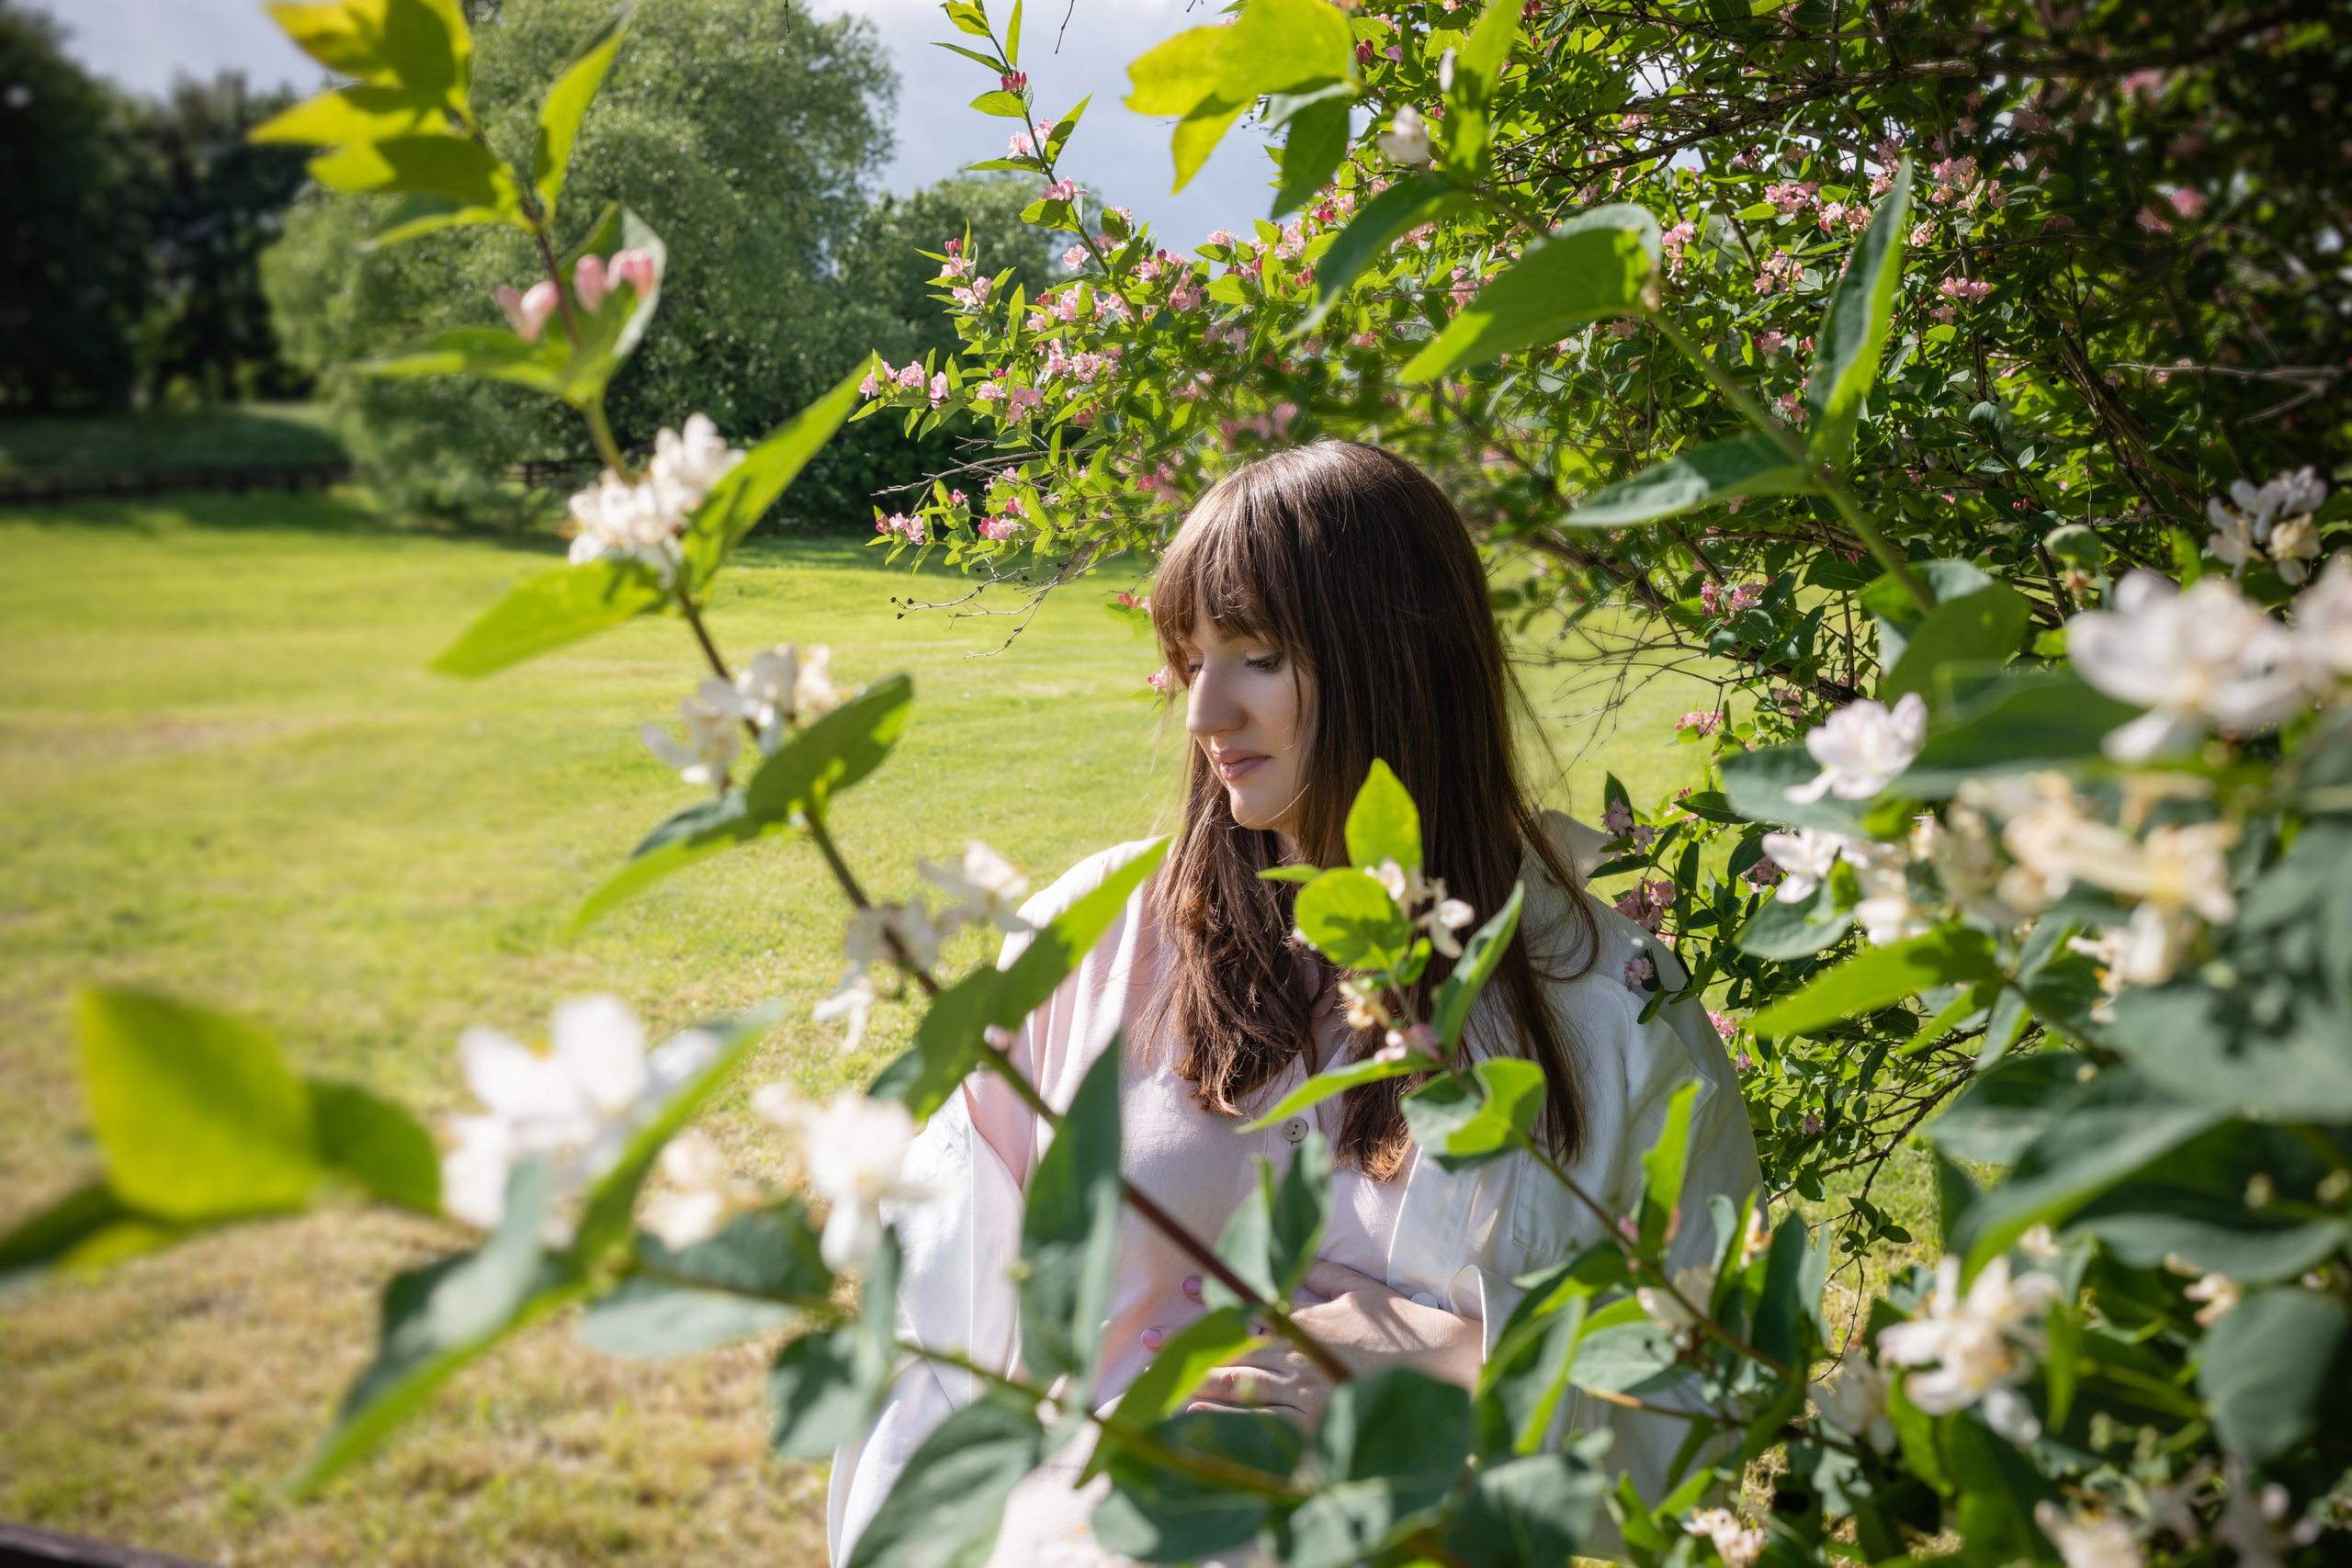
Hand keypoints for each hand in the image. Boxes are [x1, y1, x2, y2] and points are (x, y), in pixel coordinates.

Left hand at [1175, 1261, 1482, 1427]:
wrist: (1448, 1370)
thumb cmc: (1405, 1328)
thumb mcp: (1361, 1290)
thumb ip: (1320, 1274)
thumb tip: (1287, 1257)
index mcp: (1309, 1323)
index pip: (1247, 1314)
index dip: (1211, 1305)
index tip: (1180, 1291)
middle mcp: (1302, 1360)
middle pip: (1233, 1355)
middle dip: (1187, 1349)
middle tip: (1146, 1344)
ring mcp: (1309, 1398)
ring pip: (1242, 1394)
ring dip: (1197, 1390)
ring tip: (1159, 1387)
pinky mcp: (1319, 1430)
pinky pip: (1266, 1430)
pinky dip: (1231, 1426)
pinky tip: (1202, 1424)